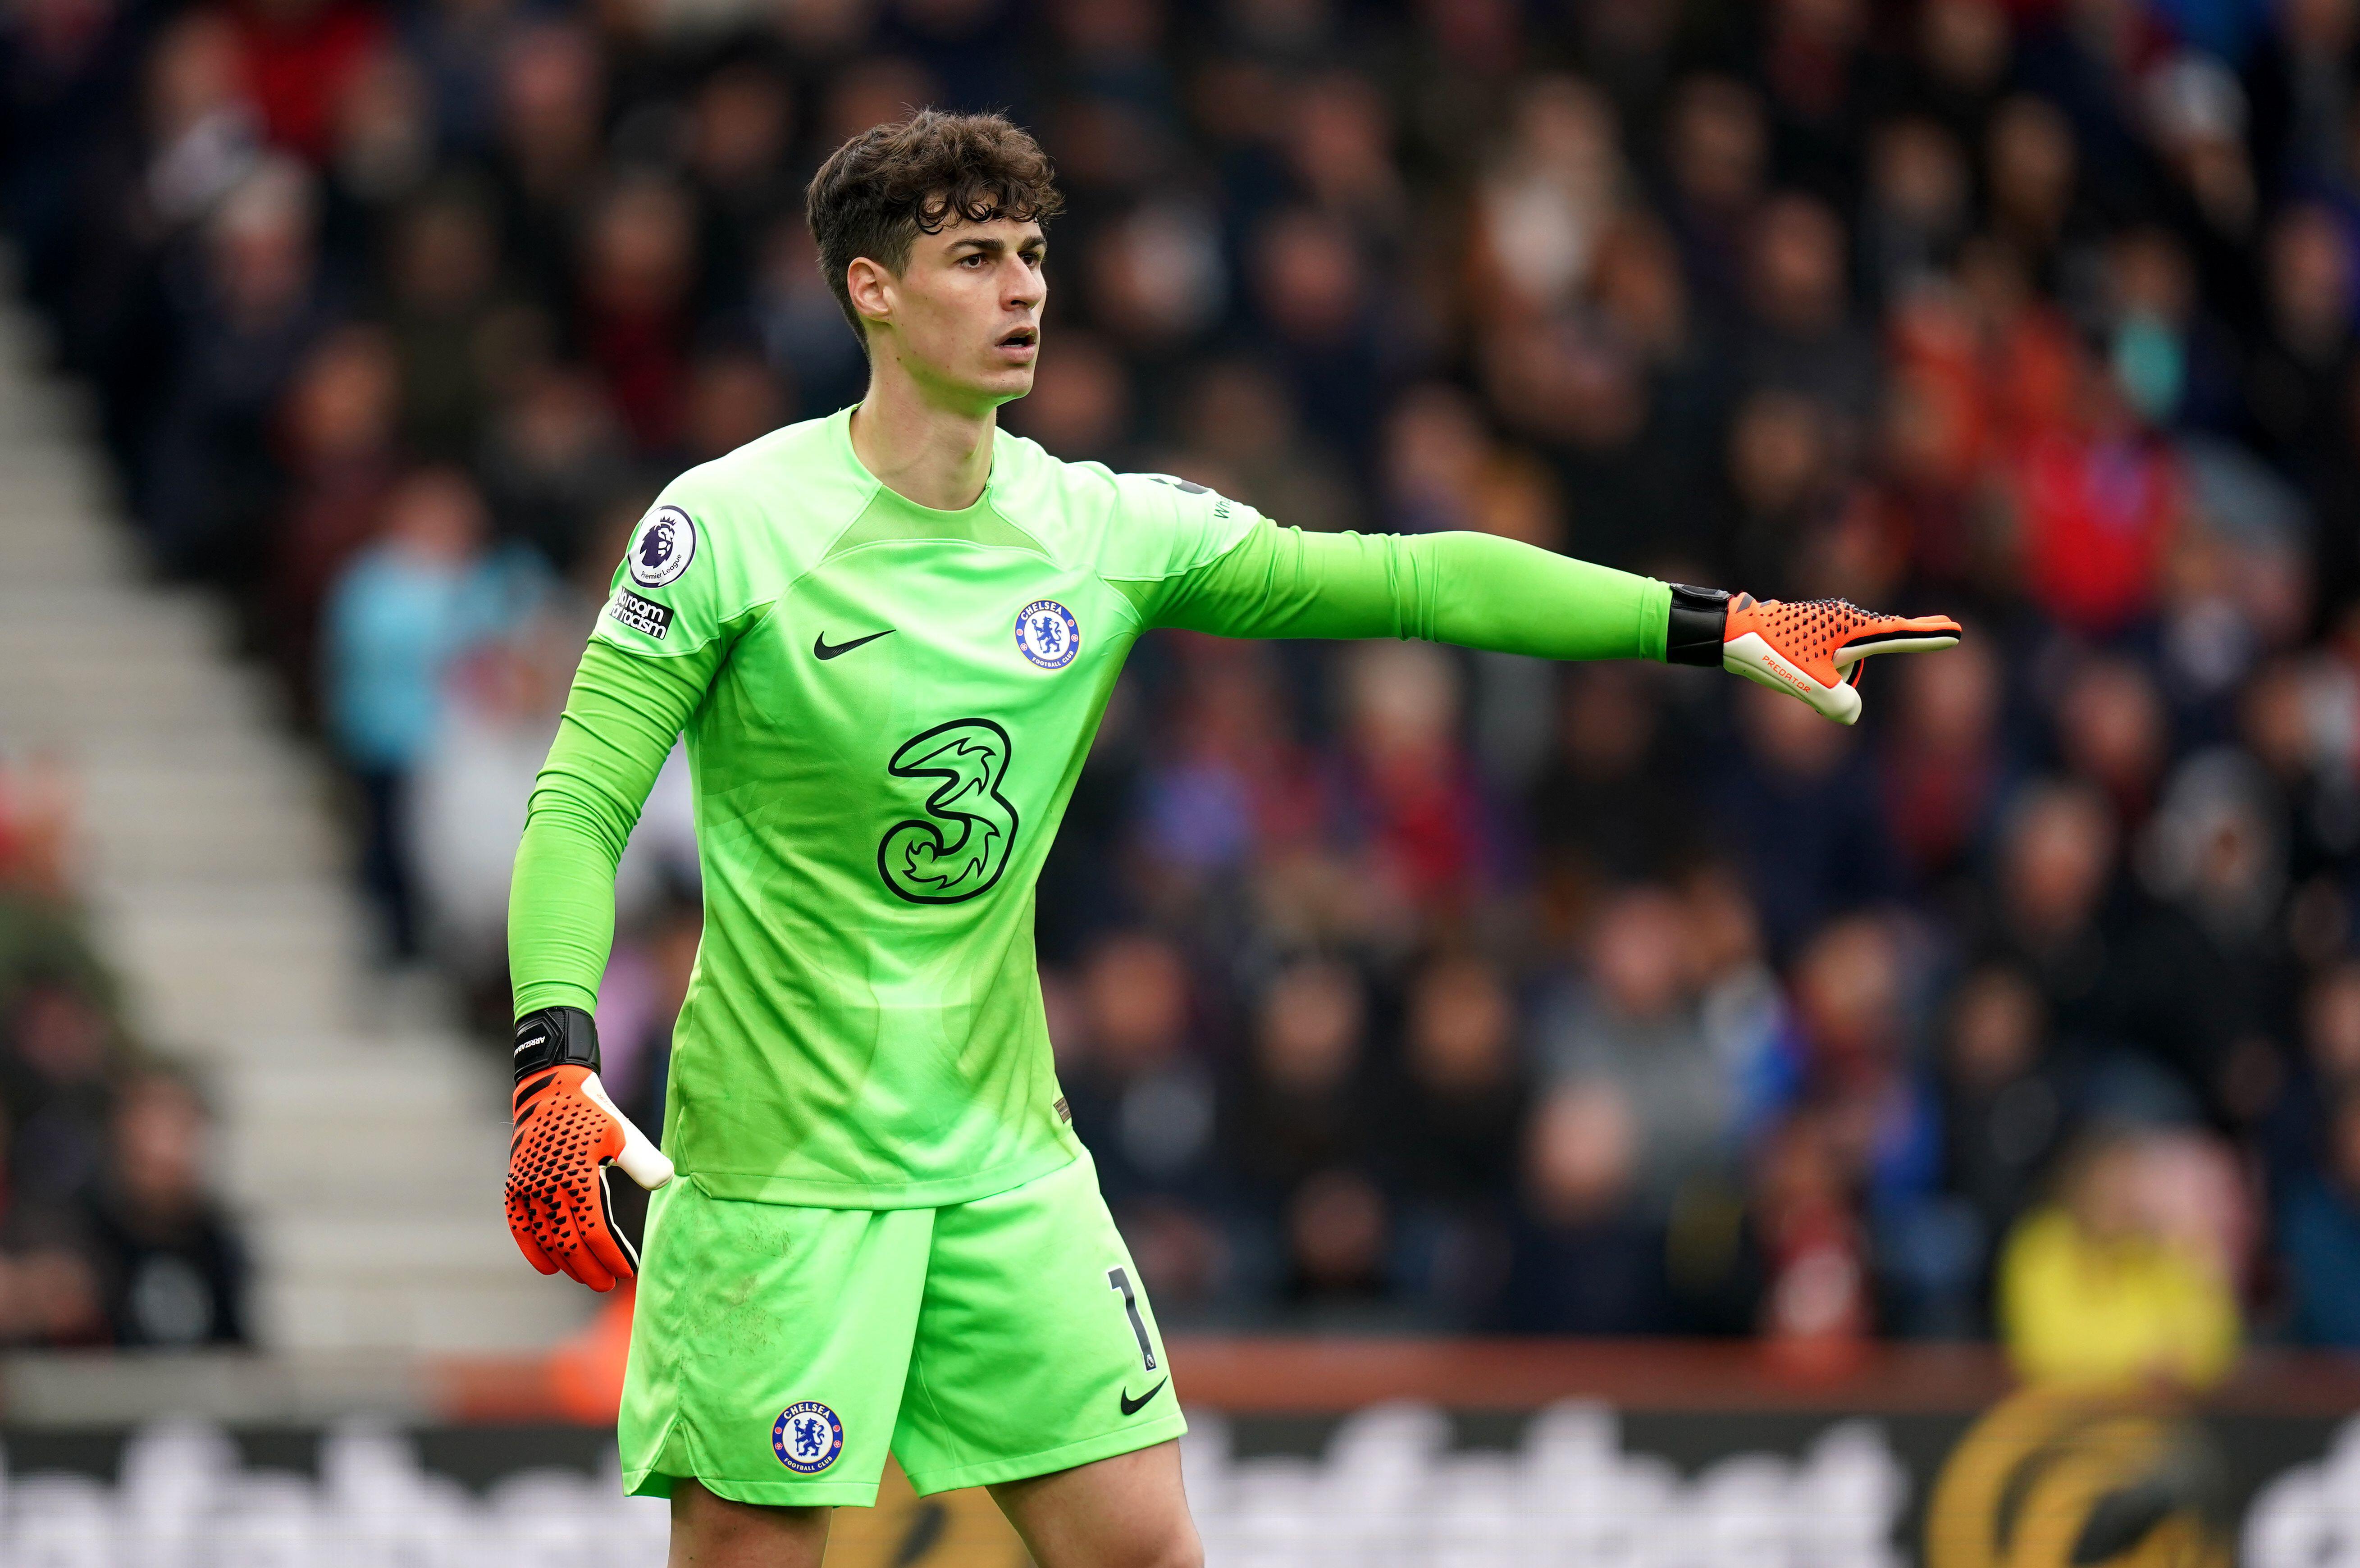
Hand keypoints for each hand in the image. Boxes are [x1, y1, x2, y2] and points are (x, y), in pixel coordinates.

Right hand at [507, 1006, 673, 1291]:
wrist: (551, 1087)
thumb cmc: (593, 1112)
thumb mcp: (622, 1133)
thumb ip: (644, 1160)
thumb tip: (665, 1182)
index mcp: (575, 1178)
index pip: (593, 1231)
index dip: (609, 1256)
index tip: (627, 1273)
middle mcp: (545, 1187)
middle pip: (568, 1242)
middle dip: (589, 1268)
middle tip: (608, 1285)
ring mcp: (526, 1187)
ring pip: (545, 1238)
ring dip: (566, 1263)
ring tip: (585, 1278)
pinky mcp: (515, 1184)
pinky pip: (519, 1225)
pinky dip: (531, 1248)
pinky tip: (547, 1267)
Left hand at [1716, 592, 1961, 724]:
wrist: (1731, 634)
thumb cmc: (1773, 654)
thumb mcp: (1810, 686)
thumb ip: (1840, 704)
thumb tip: (1851, 713)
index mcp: (1852, 628)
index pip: (1901, 635)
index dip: (1930, 636)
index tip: (1957, 631)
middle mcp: (1845, 619)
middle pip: (1881, 640)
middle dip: (1910, 636)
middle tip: (1948, 626)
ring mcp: (1829, 621)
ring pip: (1847, 656)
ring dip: (1834, 674)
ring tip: (1795, 673)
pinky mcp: (1812, 627)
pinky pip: (1830, 654)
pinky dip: (1823, 670)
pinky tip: (1794, 672)